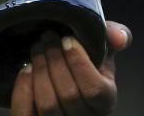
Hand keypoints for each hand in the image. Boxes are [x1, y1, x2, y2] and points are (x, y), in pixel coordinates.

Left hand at [10, 21, 131, 115]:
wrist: (57, 70)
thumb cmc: (82, 59)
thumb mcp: (99, 47)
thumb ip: (110, 36)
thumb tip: (119, 36)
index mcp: (105, 102)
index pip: (95, 90)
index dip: (79, 62)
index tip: (67, 39)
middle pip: (69, 95)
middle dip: (54, 60)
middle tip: (47, 37)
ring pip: (48, 105)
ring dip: (39, 70)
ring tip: (37, 48)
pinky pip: (25, 112)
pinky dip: (23, 88)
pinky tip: (26, 68)